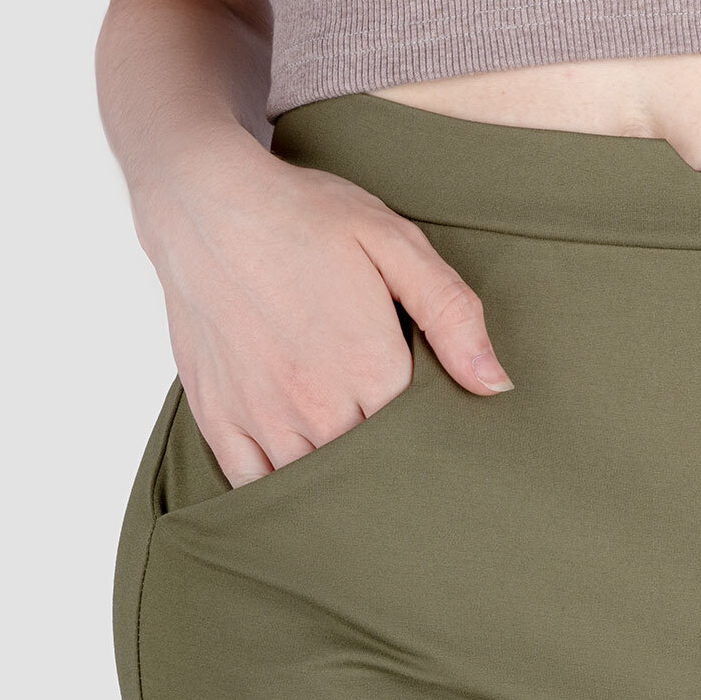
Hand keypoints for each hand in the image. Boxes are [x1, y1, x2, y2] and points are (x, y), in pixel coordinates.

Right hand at [132, 130, 513, 488]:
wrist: (204, 204)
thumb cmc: (303, 217)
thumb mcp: (393, 242)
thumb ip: (451, 313)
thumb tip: (497, 384)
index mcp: (367, 366)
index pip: (419, 442)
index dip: (434, 445)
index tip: (444, 446)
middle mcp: (315, 405)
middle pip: (368, 474)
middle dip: (390, 476)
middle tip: (408, 478)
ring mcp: (261, 417)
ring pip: (311, 486)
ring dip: (337, 492)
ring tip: (358, 491)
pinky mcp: (217, 417)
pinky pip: (250, 485)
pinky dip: (275, 495)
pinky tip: (295, 489)